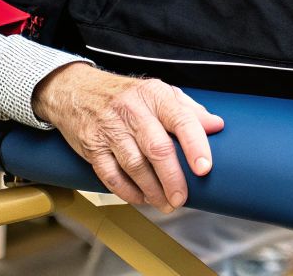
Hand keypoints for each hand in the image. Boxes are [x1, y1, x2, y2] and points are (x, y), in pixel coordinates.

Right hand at [33, 63, 223, 211]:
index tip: (204, 168)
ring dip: (152, 190)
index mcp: (154, 95)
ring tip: (165, 203)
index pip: (180, 119)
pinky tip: (141, 198)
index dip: (195, 145)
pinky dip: (127, 191)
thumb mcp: (158, 92)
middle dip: (173, 178)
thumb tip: (216, 125)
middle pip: (157, 148)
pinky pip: (111, 175)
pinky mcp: (92, 146)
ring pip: (134, 165)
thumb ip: (188, 110)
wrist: (75, 90)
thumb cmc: (124, 94)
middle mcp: (132, 110)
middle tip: (182, 198)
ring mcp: (109, 128)